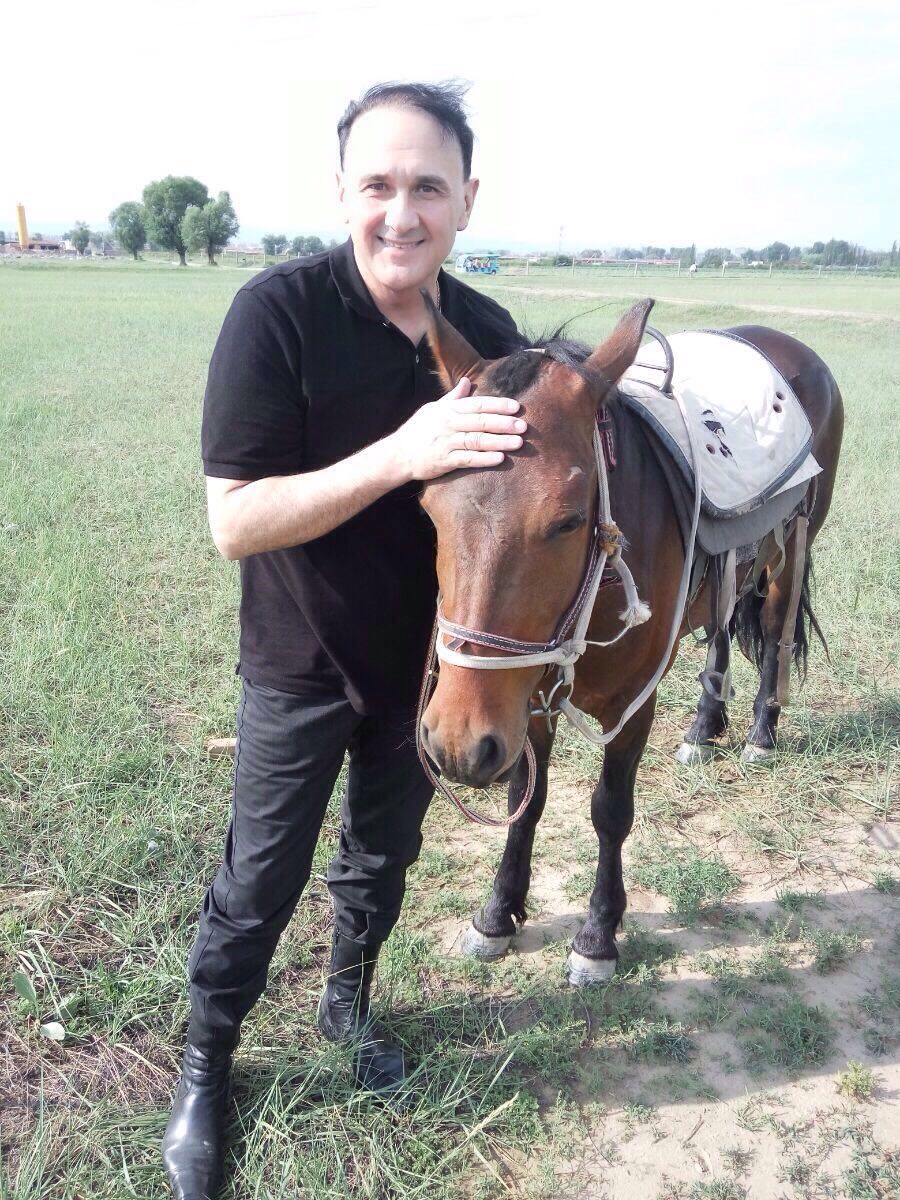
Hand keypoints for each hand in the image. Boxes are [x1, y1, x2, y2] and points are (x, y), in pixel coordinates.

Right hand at [386, 378, 526, 482]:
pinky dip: (484, 458)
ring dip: (499, 441)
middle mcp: (448, 424)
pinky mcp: (444, 461)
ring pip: (477, 440)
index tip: (516, 406)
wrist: (397, 454)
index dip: (497, 405)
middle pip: (480, 421)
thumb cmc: (417, 431)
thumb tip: (468, 381)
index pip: (477, 404)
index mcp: (448, 410)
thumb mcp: (433, 409)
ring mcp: (446, 442)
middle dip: (503, 422)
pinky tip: (500, 458)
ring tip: (518, 442)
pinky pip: (467, 459)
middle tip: (524, 425)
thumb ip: (453, 397)